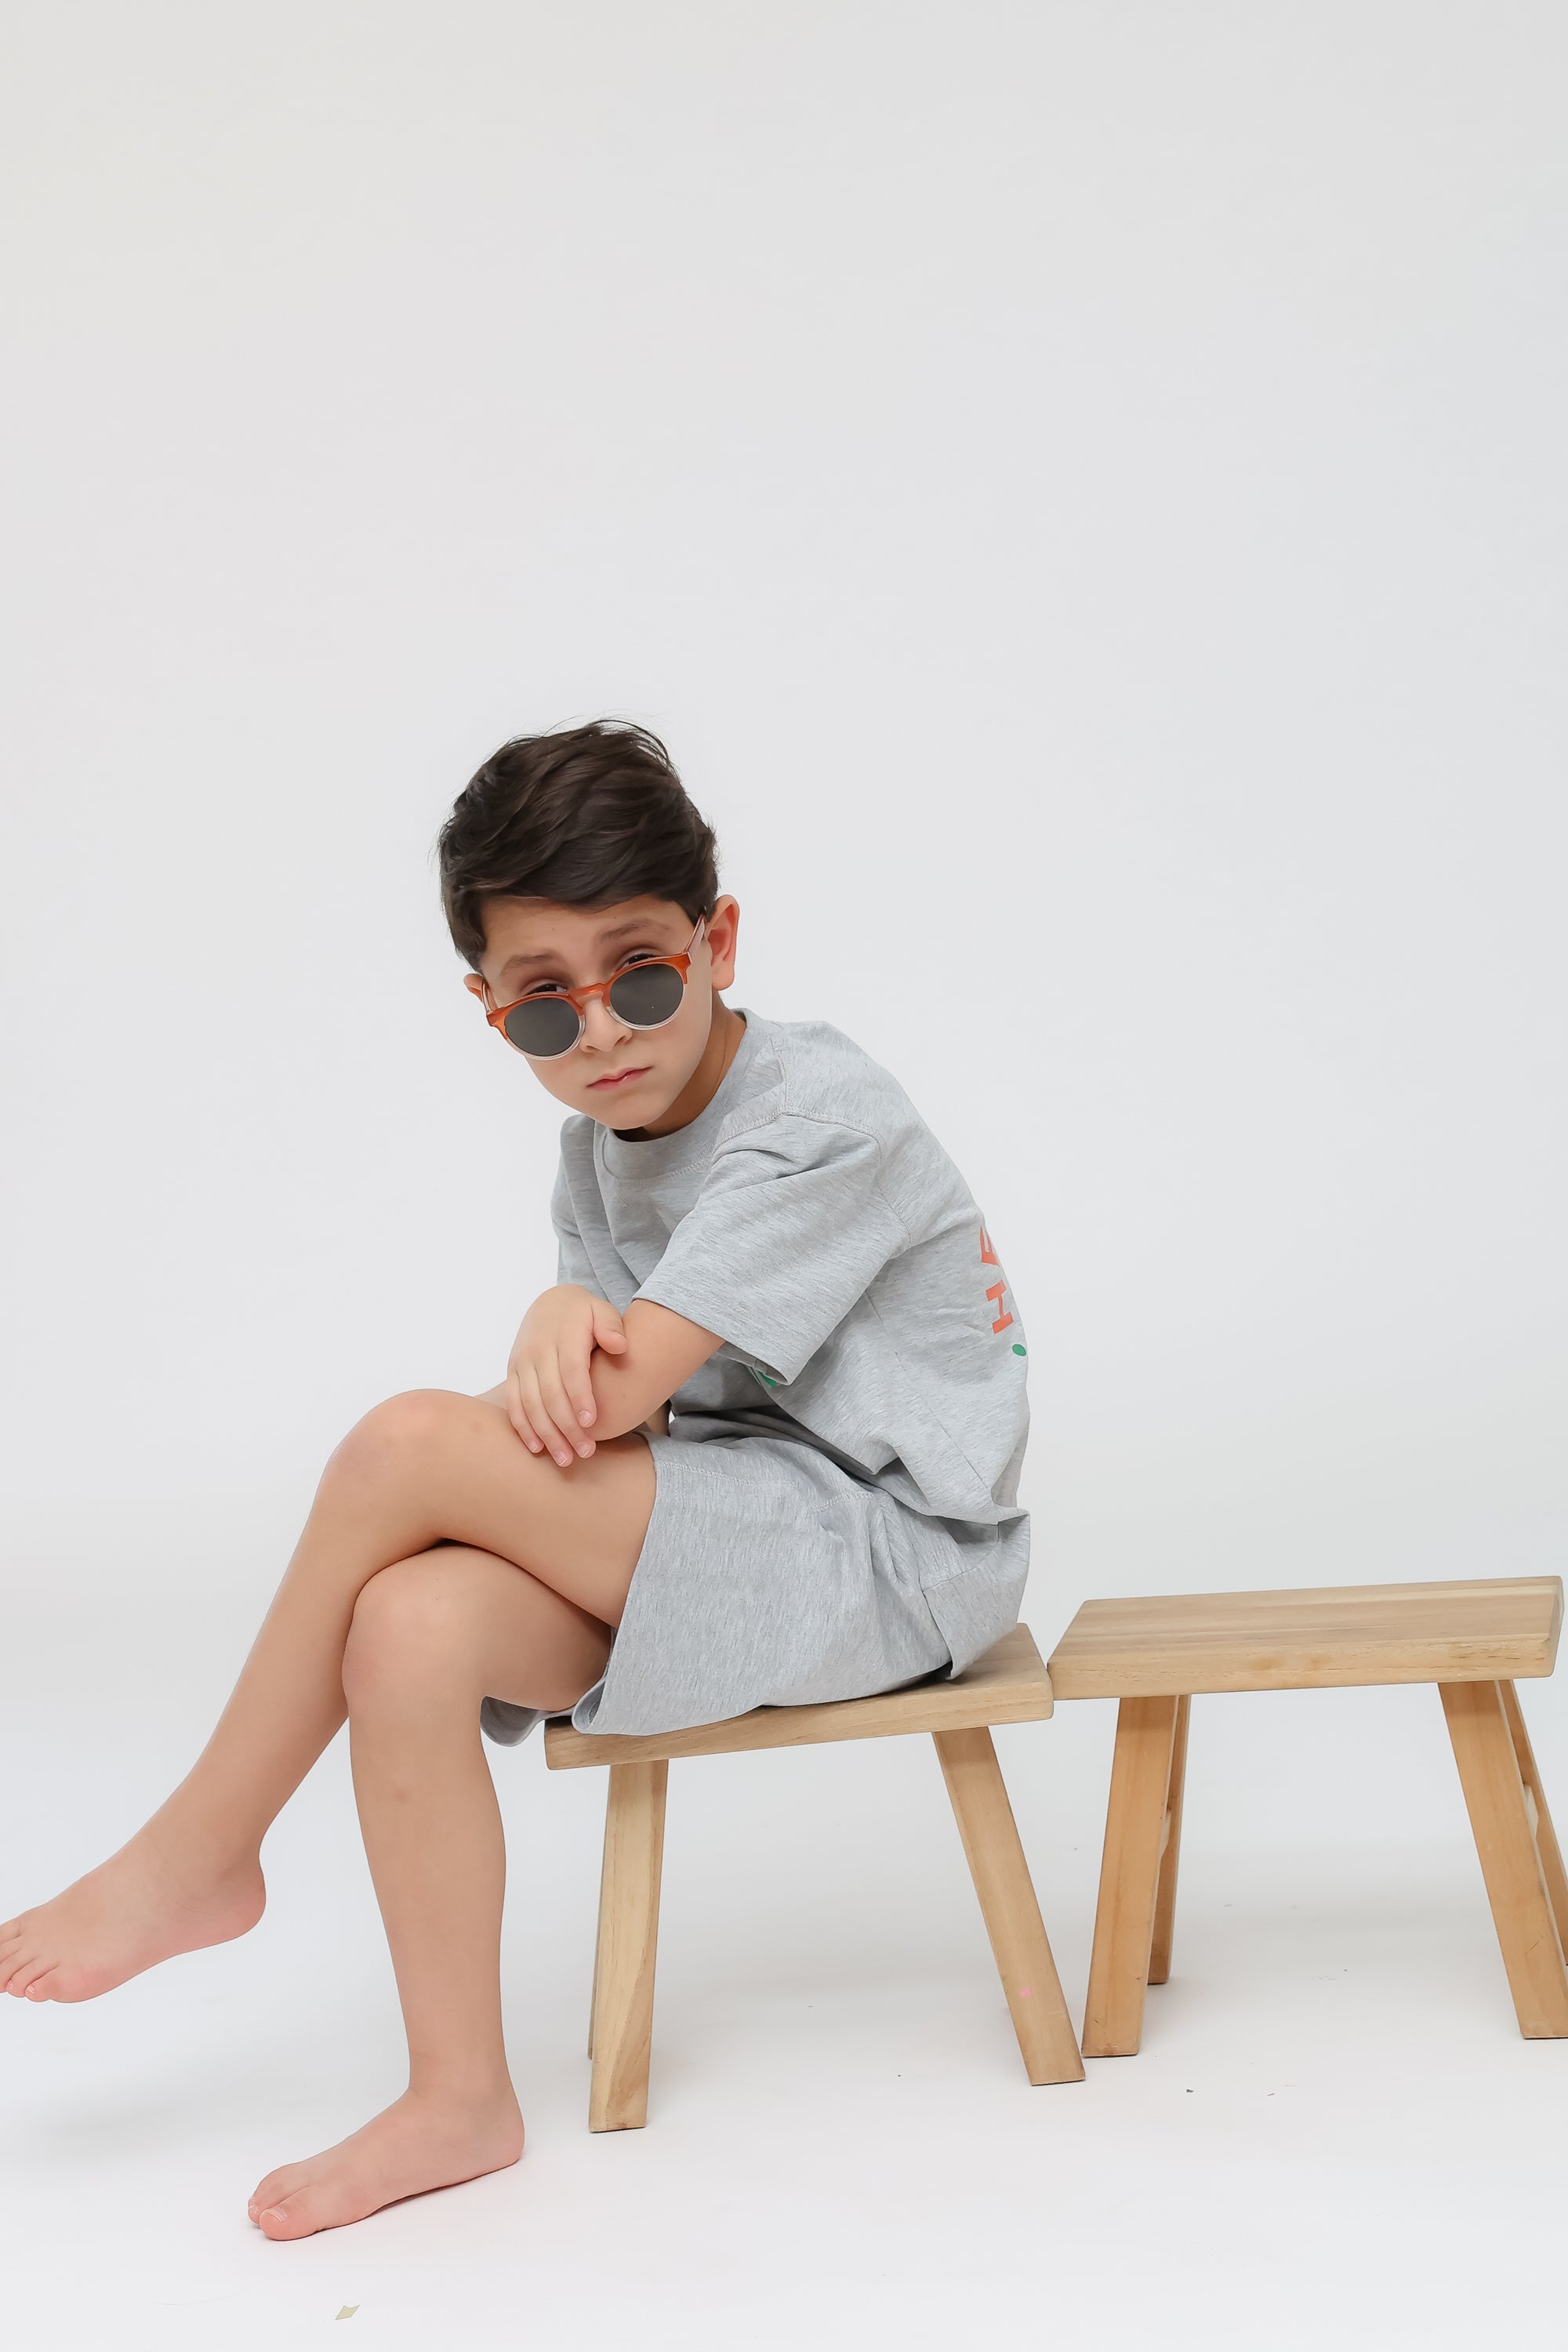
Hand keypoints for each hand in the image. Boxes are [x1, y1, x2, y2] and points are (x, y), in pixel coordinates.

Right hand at [506, 1285, 628, 1464]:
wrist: (551, 1304)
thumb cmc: (584, 1314)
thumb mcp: (602, 1311)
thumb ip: (611, 1327)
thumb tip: (619, 1345)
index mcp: (564, 1336)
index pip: (572, 1370)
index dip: (580, 1397)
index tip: (592, 1422)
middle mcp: (538, 1350)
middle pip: (551, 1394)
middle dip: (567, 1426)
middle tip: (586, 1452)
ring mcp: (522, 1363)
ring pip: (530, 1404)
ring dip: (546, 1434)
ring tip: (565, 1459)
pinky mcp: (512, 1373)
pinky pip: (513, 1403)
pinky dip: (523, 1427)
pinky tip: (537, 1448)